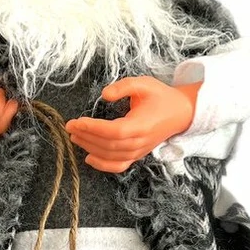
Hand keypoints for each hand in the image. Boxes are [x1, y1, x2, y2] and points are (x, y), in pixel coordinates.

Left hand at [65, 76, 200, 172]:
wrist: (179, 113)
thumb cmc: (160, 97)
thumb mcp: (143, 83)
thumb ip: (123, 86)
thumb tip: (104, 94)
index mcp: (142, 125)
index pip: (113, 131)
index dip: (93, 128)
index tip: (76, 122)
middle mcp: (140, 142)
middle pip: (108, 145)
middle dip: (86, 136)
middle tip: (70, 127)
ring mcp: (138, 152)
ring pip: (110, 156)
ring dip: (90, 148)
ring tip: (75, 137)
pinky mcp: (137, 155)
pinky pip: (118, 166)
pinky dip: (102, 165)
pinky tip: (89, 157)